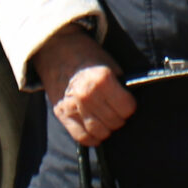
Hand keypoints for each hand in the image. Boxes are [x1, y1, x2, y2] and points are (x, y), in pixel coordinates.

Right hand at [31, 27, 135, 146]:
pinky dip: (92, 138)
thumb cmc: (87, 56)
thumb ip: (120, 84)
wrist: (56, 50)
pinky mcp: (61, 114)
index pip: (127, 108)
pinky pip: (81, 137)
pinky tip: (97, 131)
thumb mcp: (109, 63)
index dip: (130, 106)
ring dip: (107, 129)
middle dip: (120, 118)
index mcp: (102, 80)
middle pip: (114, 121)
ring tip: (107, 120)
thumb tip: (131, 103)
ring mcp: (72, 107)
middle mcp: (87, 95)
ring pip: (99, 132)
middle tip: (118, 111)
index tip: (128, 103)